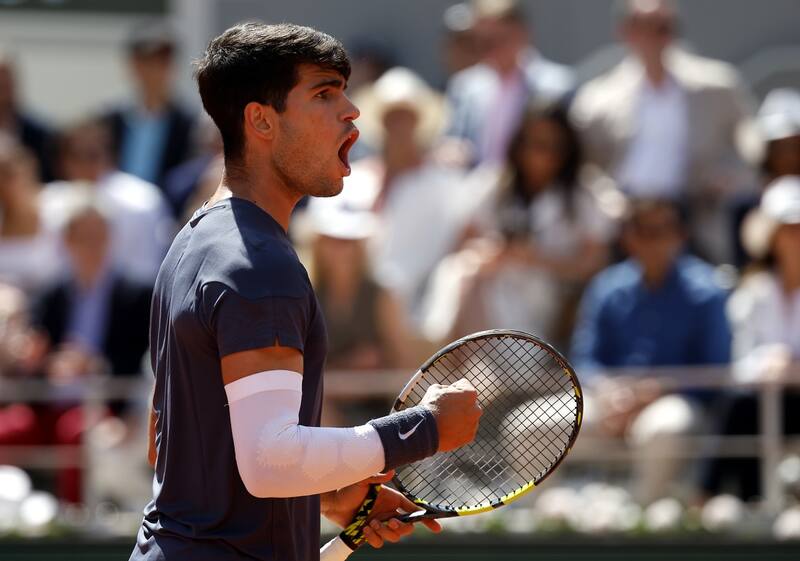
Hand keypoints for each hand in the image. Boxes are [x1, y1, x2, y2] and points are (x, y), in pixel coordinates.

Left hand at [321, 471, 440, 547]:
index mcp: (391, 499)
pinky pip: (378, 542)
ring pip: (393, 536)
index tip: (436, 527)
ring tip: (372, 524)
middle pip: (406, 527)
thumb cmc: (348, 486)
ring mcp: (379, 523)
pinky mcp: (369, 533)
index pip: (412, 510)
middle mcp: (387, 512)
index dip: (425, 519)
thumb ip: (377, 477)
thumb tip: (392, 472)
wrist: (331, 500)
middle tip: (390, 521)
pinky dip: (374, 538)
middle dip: (401, 527)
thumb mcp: (363, 479)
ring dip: (386, 532)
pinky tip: (365, 529)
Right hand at [421, 378, 481, 451]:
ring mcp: (474, 424)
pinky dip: (458, 429)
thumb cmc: (430, 408)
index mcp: (470, 393)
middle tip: (445, 408)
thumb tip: (448, 392)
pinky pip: (465, 430)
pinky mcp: (469, 437)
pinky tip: (447, 430)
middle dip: (459, 404)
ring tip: (445, 421)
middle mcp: (476, 409)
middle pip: (468, 402)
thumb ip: (446, 388)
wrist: (426, 431)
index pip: (464, 385)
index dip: (453, 388)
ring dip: (460, 417)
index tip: (445, 394)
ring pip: (468, 417)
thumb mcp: (435, 389)